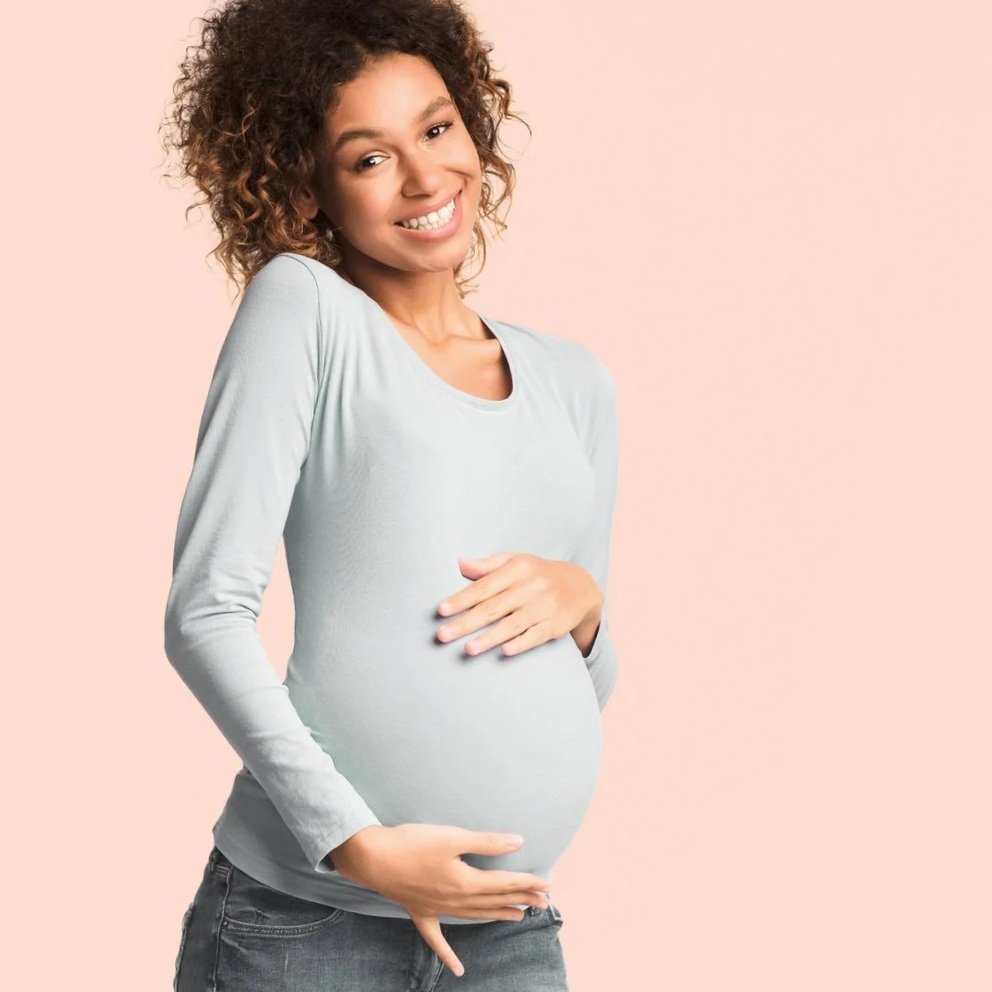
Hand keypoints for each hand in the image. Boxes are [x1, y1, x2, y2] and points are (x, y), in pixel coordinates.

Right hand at [330, 824, 550, 977]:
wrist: (373, 858)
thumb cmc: (413, 843)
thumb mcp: (453, 837)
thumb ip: (487, 842)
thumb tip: (518, 842)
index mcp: (465, 882)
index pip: (504, 883)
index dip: (527, 883)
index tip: (547, 885)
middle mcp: (455, 900)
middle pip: (493, 900)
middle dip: (520, 899)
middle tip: (542, 901)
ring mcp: (437, 909)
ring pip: (474, 916)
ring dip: (496, 915)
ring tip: (517, 916)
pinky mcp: (420, 912)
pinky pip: (436, 939)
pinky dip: (448, 954)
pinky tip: (458, 970)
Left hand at [436, 553, 602, 656]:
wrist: (580, 585)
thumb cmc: (537, 574)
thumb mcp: (516, 562)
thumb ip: (487, 566)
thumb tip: (458, 563)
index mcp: (518, 569)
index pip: (484, 586)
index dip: (461, 599)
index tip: (441, 611)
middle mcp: (531, 586)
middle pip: (494, 607)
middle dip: (466, 622)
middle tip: (442, 635)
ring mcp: (545, 606)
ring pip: (513, 624)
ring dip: (489, 638)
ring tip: (468, 650)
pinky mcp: (556, 625)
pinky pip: (536, 635)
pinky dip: (521, 644)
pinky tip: (504, 652)